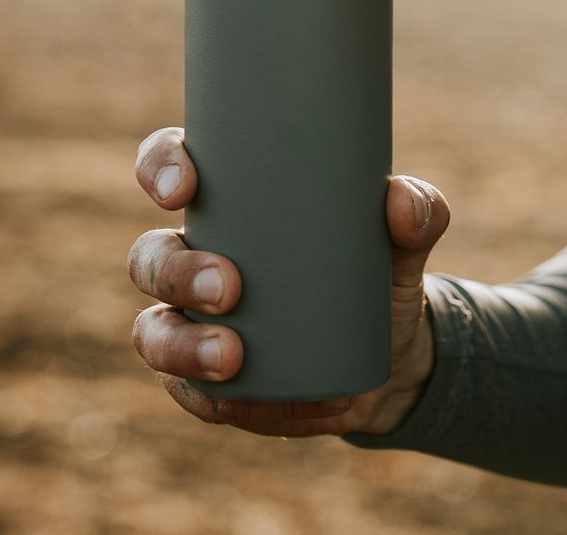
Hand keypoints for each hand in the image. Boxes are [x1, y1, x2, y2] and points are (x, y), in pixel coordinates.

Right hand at [129, 127, 449, 437]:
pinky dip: (216, 400)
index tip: (184, 185)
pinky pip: (189, 394)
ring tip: (233, 358)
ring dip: (181, 345)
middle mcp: (196, 258)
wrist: (388, 354)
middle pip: (150, 257)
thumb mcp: (403, 242)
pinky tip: (248, 399)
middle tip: (229, 289)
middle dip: (176, 272)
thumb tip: (399, 199)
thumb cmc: (377, 271)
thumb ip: (417, 211)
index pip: (170, 166)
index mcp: (228, 204)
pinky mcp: (208, 382)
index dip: (160, 168)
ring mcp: (194, 323)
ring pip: (153, 331)